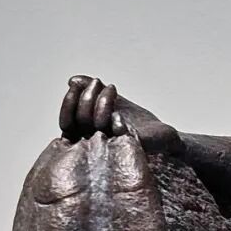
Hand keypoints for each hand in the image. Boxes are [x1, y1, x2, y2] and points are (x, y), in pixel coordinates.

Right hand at [59, 76, 181, 154]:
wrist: (163, 136)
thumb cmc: (134, 121)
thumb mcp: (111, 101)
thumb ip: (93, 90)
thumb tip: (72, 80)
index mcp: (87, 136)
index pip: (67, 121)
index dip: (68, 103)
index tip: (74, 85)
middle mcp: (96, 146)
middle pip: (81, 122)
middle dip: (86, 98)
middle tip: (97, 82)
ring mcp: (113, 150)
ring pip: (98, 127)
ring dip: (102, 105)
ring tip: (112, 89)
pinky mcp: (131, 150)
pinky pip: (120, 136)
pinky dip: (118, 123)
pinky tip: (121, 111)